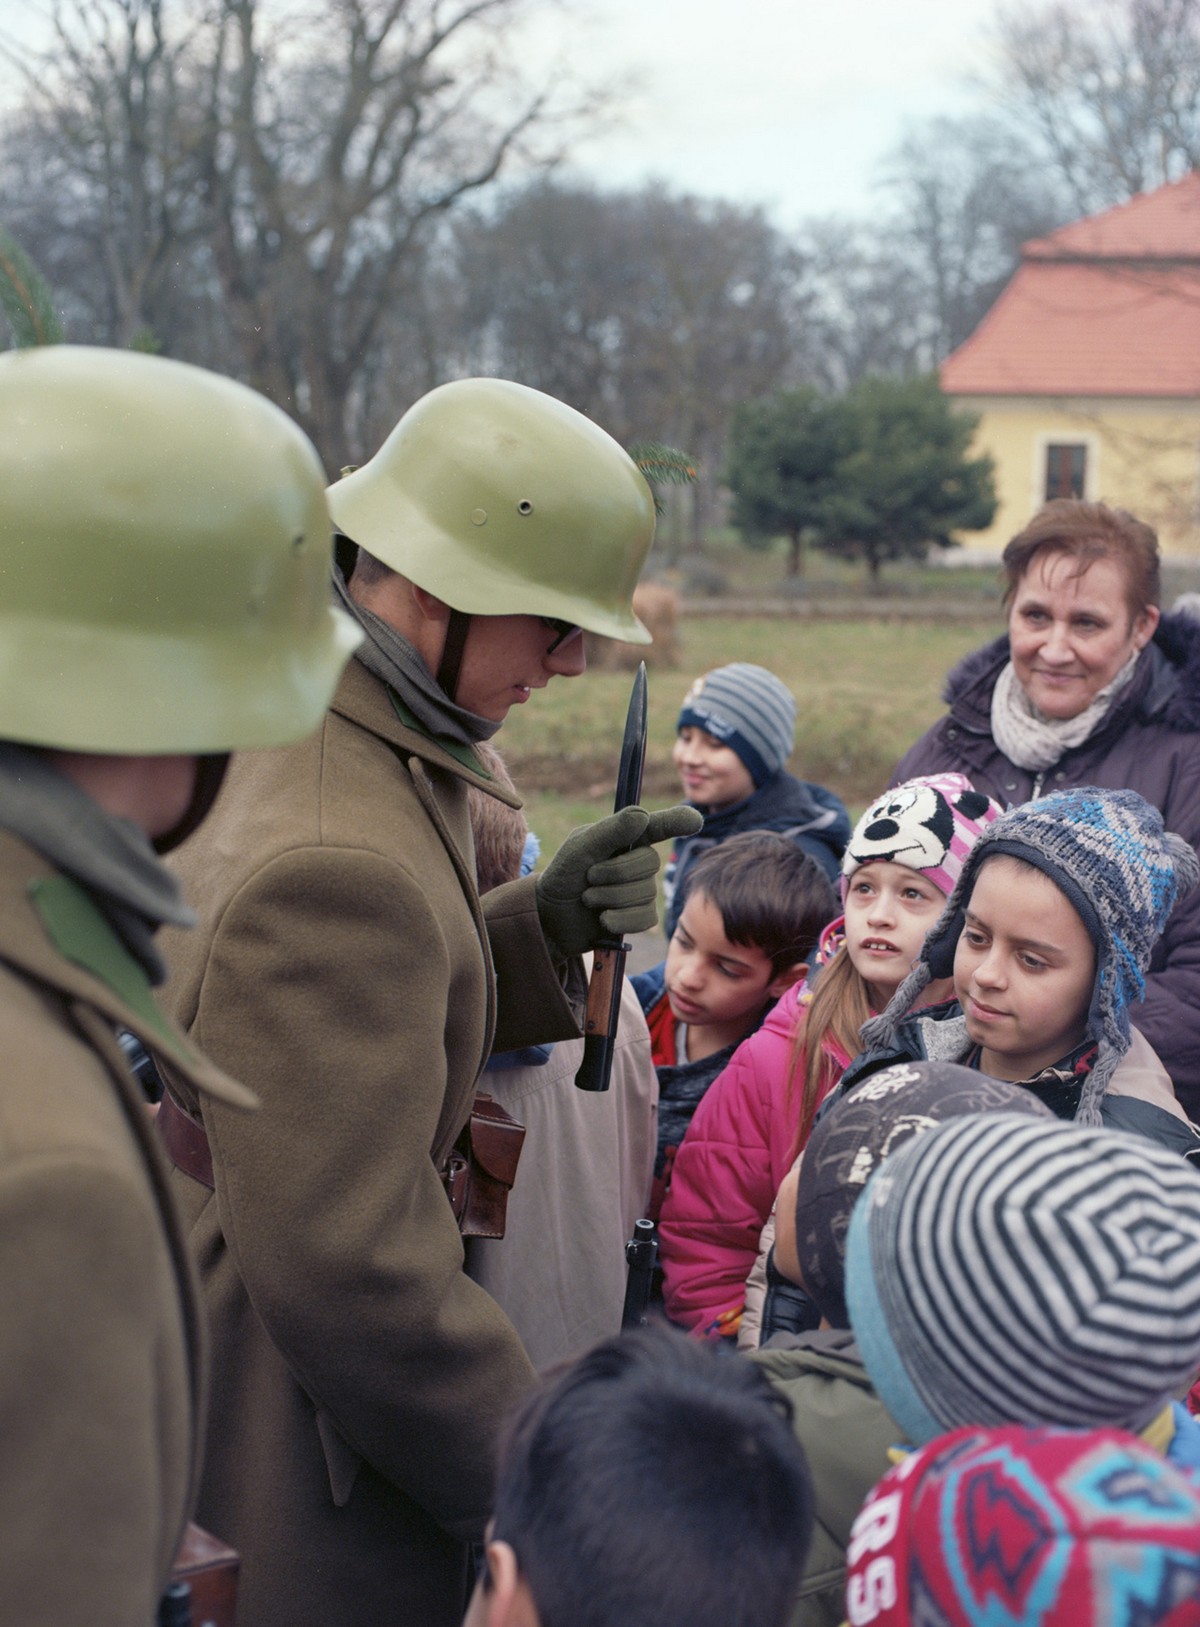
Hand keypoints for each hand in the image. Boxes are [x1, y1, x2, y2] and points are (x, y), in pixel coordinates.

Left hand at [535, 803, 702, 958]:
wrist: (552, 917)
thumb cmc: (563, 876)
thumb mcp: (579, 849)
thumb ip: (609, 831)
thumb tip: (642, 816)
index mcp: (626, 836)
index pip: (659, 826)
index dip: (677, 821)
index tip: (694, 821)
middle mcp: (639, 860)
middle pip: (649, 863)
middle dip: (614, 873)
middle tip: (588, 877)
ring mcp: (643, 889)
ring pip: (645, 893)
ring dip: (610, 898)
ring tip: (589, 898)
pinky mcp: (641, 916)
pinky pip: (645, 917)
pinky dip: (619, 920)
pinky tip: (602, 919)